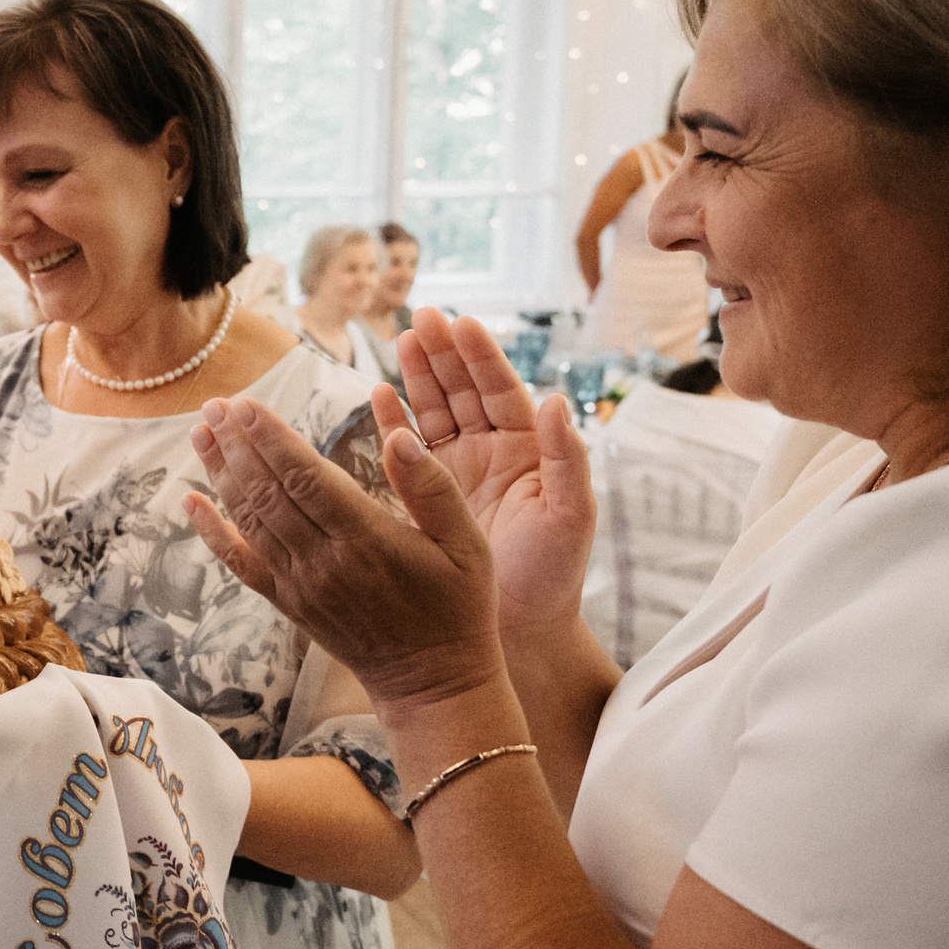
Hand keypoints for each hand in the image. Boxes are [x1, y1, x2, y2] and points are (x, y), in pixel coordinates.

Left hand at [181, 396, 503, 714]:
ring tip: (201, 432)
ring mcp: (300, 584)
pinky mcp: (287, 603)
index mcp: (367, 538)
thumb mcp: (467, 542)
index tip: (246, 404)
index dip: (271, 438)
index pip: (306, 477)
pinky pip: (240, 563)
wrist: (432, 683)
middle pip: (268, 491)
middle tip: (216, 404)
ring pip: (248, 519)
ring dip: (221, 474)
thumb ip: (431, 484)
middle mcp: (323, 561)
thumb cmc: (458, 607)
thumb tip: (399, 433)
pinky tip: (190, 500)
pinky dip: (211, 531)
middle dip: (237, 444)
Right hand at [378, 308, 595, 633]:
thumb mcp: (570, 516)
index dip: (481, 357)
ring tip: (400, 340)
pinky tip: (378, 393)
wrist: (518, 630)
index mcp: (528, 451)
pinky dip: (393, 420)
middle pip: (463, 390)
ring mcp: (457, 471)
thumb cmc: (552, 576)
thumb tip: (557, 401)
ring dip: (417, 375)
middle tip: (421, 318)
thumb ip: (567, 459)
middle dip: (443, 353)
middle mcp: (491, 453)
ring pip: (433, 410)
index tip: (461, 323)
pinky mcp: (427, 494)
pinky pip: (407, 447)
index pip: (501, 391)